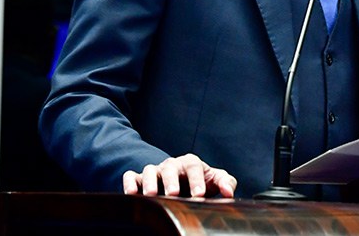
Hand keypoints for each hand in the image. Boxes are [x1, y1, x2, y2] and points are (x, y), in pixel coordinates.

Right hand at [122, 154, 236, 197]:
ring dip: (150, 182)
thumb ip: (226, 182)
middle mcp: (172, 165)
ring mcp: (155, 171)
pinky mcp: (140, 179)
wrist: (183, 183)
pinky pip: (131, 176)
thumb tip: (229, 191)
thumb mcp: (215, 180)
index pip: (194, 167)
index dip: (197, 180)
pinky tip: (130, 193)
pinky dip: (129, 182)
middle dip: (172, 181)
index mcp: (190, 163)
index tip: (199, 194)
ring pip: (150, 170)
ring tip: (151, 194)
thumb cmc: (201, 182)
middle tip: (174, 194)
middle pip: (171, 168)